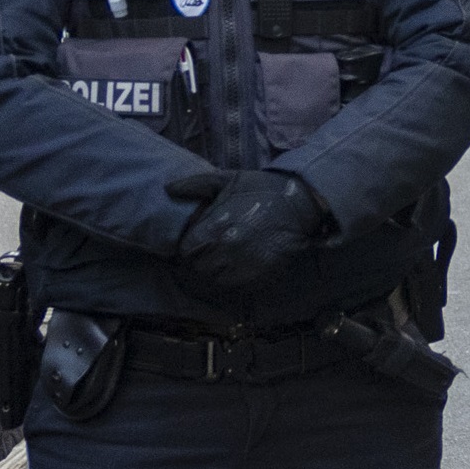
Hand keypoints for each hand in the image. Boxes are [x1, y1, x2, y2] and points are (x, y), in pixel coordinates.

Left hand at [164, 167, 327, 288]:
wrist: (301, 204)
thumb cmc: (262, 190)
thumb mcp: (228, 179)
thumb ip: (196, 184)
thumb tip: (168, 189)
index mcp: (213, 230)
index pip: (185, 251)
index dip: (187, 248)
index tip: (194, 244)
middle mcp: (225, 253)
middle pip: (197, 269)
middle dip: (198, 262)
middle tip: (206, 254)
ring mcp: (242, 268)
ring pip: (214, 282)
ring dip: (214, 273)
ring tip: (221, 262)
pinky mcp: (259, 278)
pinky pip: (235, 289)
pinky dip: (232, 282)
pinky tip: (236, 269)